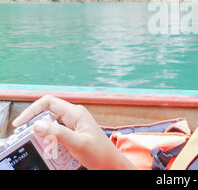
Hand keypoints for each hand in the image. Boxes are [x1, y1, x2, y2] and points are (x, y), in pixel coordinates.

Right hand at [12, 95, 135, 169]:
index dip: (31, 110)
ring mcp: (73, 123)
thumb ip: (58, 134)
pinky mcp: (73, 132)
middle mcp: (74, 115)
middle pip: (47, 113)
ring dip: (44, 137)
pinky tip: (53, 152)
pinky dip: (50, 142)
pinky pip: (56, 134)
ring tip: (47, 149)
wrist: (110, 162)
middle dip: (36, 126)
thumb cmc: (99, 152)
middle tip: (30, 140)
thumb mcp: (77, 143)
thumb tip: (37, 124)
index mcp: (75, 113)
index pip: (48, 102)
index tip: (19, 124)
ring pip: (50, 125)